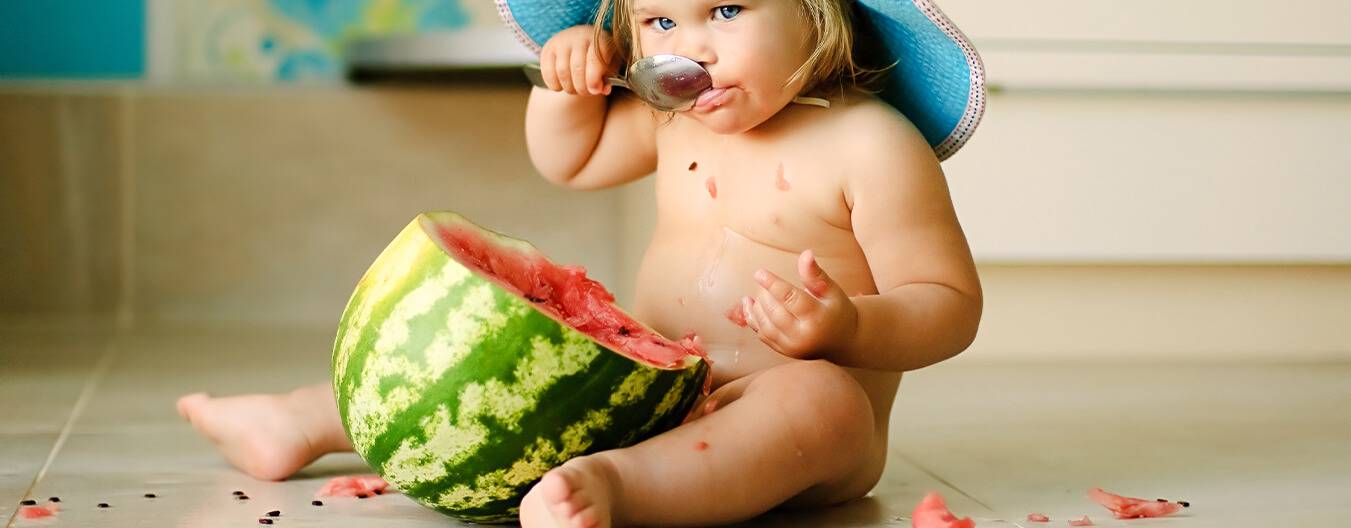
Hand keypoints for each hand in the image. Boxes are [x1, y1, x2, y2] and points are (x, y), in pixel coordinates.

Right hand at [538, 25, 616, 95]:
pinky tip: (562, 86)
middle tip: (586, 92)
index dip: (594, 79)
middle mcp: (578, 36)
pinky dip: (555, 85)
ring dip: (569, 88)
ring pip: (562, 72)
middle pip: (577, 68)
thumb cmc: (599, 58)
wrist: (581, 42)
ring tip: (575, 90)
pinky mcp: (547, 49)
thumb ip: (607, 79)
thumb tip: (601, 90)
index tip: (595, 91)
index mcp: (598, 39)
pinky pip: (548, 73)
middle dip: (582, 87)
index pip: (594, 59)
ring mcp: (561, 41)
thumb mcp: (609, 67)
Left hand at [741, 250, 858, 359]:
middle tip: (762, 281)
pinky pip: (763, 336)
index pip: (790, 299)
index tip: (759, 272)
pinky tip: (750, 304)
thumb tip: (806, 253)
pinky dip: (753, 320)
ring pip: (766, 326)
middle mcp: (804, 336)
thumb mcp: (832, 291)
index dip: (773, 284)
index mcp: (817, 318)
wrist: (843, 341)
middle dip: (764, 294)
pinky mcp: (785, 352)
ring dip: (757, 308)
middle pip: (775, 312)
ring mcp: (793, 347)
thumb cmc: (837, 310)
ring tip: (757, 293)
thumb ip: (816, 275)